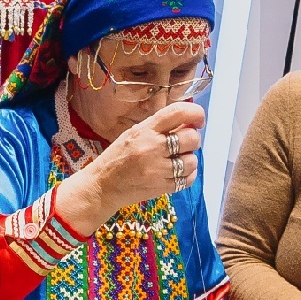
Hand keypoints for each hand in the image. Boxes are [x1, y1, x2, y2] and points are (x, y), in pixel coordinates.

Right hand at [52, 100, 203, 232]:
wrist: (102, 186)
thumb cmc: (117, 157)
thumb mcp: (133, 134)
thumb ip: (158, 128)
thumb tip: (187, 123)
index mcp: (145, 130)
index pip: (178, 112)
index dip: (195, 113)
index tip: (198, 120)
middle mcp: (152, 147)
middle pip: (191, 138)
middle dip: (192, 140)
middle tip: (183, 145)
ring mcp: (157, 169)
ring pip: (192, 161)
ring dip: (189, 160)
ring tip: (177, 161)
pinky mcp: (161, 187)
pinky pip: (187, 179)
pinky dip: (187, 175)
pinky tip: (178, 173)